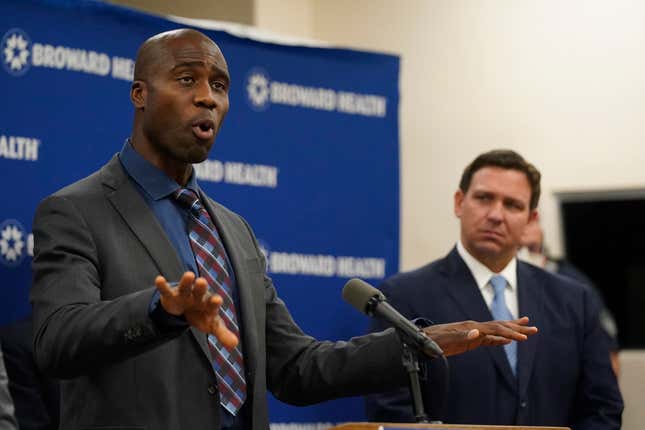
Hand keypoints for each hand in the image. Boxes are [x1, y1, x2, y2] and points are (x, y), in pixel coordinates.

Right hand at [155, 272, 237, 348]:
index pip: (213, 304)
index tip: (217, 299)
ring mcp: (184, 294)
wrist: (187, 308)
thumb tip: (234, 345)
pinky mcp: (171, 295)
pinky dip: (162, 286)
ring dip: (186, 281)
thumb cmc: (203, 315)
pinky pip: (166, 290)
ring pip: (186, 287)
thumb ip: (223, 334)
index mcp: (209, 304)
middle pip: (200, 291)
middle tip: (202, 281)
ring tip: (189, 275)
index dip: (214, 302)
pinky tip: (159, 279)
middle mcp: (198, 296)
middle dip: (201, 287)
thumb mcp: (212, 325)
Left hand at [422, 316, 537, 356]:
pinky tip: (507, 341)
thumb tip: (477, 333)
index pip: (496, 328)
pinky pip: (489, 340)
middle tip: (534, 328)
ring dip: (511, 331)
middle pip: (500, 326)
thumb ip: (463, 336)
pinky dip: (500, 340)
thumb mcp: (447, 340)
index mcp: (472, 327)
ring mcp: (473, 333)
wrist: (422, 341)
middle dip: (517, 327)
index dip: (510, 332)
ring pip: (497, 331)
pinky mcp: (470, 340)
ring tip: (526, 329)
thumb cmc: (434, 341)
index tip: (524, 337)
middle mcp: (475, 327)